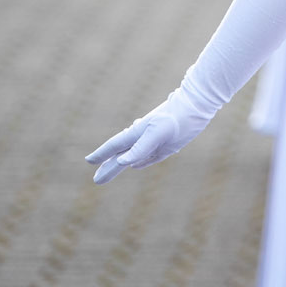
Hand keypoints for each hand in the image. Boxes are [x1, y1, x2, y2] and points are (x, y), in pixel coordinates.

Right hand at [86, 93, 206, 184]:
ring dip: (120, 165)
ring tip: (109, 173)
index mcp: (137, 133)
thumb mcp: (158, 132)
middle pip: (121, 156)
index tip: (88, 161)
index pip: (114, 147)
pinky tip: (135, 165)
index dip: (101, 154)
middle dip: (108, 168)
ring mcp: (153, 142)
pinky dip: (140, 162)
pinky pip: (148, 157)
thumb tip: (122, 162)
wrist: (196, 106)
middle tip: (97, 181)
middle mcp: (142, 138)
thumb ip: (141, 148)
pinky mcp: (166, 145)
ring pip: (132, 157)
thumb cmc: (177, 117)